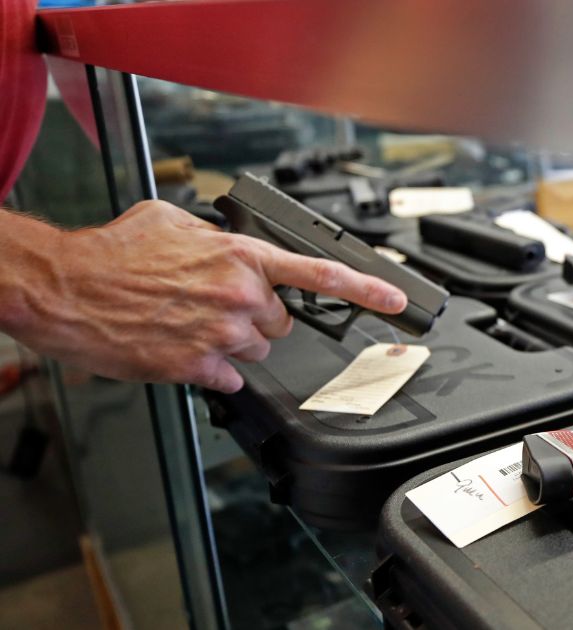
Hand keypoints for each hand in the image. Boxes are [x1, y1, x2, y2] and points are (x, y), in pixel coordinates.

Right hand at [6, 201, 407, 391]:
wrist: (65, 288)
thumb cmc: (112, 254)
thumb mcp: (171, 220)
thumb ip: (217, 235)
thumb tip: (231, 243)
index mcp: (242, 257)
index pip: (320, 275)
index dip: (366, 290)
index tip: (397, 301)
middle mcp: (241, 295)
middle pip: (280, 322)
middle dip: (255, 317)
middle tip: (212, 306)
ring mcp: (222, 334)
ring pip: (256, 350)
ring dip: (231, 342)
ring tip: (187, 323)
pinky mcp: (199, 366)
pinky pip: (228, 377)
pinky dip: (209, 367)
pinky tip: (179, 347)